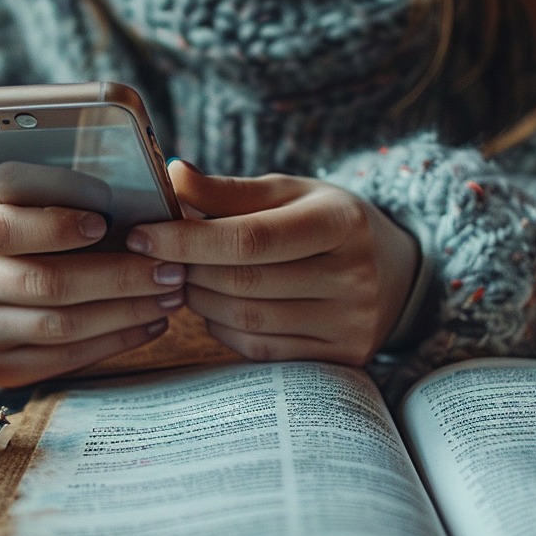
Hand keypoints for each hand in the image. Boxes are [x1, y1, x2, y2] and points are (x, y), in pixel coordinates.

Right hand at [0, 192, 186, 387]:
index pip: (5, 230)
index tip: (103, 223)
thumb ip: (71, 196)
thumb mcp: (38, 203)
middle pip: (46, 284)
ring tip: (170, 296)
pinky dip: (115, 342)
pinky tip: (150, 324)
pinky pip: (65, 360)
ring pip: (61, 327)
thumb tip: (133, 197)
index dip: (54, 228)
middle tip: (169, 269)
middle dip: (118, 277)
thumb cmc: (38, 233)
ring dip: (126, 312)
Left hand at [128, 161, 418, 365]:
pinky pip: (261, 349)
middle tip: (158, 258)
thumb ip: (230, 191)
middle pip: (243, 282)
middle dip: (188, 269)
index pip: (250, 238)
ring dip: (200, 300)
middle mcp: (353, 276)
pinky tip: (217, 307)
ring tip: (187, 279)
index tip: (141, 235)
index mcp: (341, 222)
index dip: (188, 240)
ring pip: (247, 319)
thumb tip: (174, 177)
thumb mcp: (290, 194)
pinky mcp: (342, 358)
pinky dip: (224, 328)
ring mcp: (351, 323)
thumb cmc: (328, 223)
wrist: (394, 272)